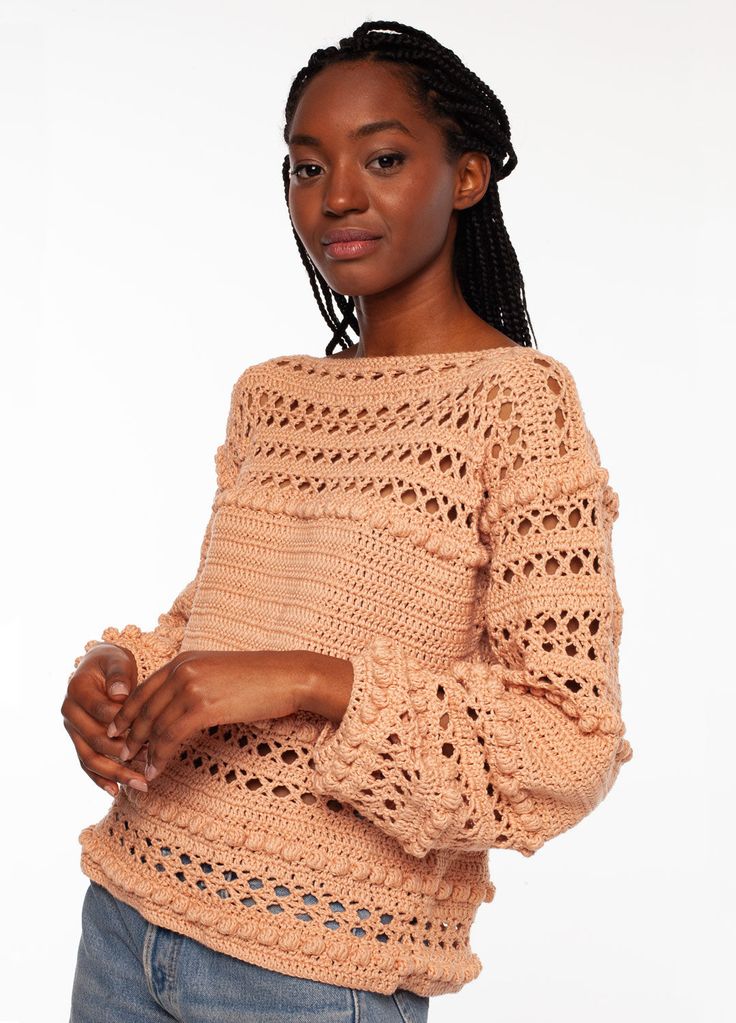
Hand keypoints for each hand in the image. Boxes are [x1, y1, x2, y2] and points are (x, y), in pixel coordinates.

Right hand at [61, 644, 150, 796]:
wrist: (100, 668)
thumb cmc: (113, 664)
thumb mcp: (117, 661)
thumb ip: (119, 675)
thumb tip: (120, 694)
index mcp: (77, 690)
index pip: (102, 711)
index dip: (125, 723)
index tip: (150, 733)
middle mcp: (70, 712)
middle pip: (95, 740)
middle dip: (123, 755)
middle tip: (149, 763)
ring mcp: (73, 729)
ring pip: (90, 758)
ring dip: (115, 773)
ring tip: (140, 784)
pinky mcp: (79, 741)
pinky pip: (87, 764)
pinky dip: (100, 779)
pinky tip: (117, 791)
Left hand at [107, 650, 303, 782]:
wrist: (287, 676)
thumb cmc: (260, 678)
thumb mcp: (218, 672)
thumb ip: (194, 682)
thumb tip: (179, 705)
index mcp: (183, 660)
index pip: (143, 688)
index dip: (127, 713)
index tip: (117, 730)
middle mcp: (182, 670)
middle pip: (144, 708)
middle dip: (129, 735)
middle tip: (120, 756)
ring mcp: (191, 688)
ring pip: (155, 725)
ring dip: (143, 751)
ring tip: (138, 769)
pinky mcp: (202, 707)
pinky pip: (171, 737)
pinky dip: (160, 756)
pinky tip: (156, 770)